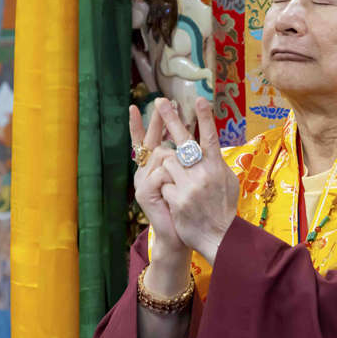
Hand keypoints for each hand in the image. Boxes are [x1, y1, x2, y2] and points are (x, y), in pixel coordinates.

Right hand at [129, 102, 189, 267]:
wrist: (183, 236)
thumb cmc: (191, 210)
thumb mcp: (193, 181)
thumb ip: (191, 163)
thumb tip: (197, 141)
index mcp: (158, 168)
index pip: (150, 141)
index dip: (144, 124)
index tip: (139, 105)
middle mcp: (147, 172)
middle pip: (151, 140)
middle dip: (157, 120)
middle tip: (161, 101)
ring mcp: (143, 181)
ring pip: (160, 155)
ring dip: (176, 161)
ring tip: (183, 176)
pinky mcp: (144, 192)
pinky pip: (160, 173)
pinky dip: (172, 178)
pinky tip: (174, 189)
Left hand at [156, 97, 238, 264]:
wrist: (219, 237)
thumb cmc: (223, 209)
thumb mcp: (228, 183)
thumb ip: (217, 164)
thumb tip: (211, 148)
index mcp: (217, 167)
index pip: (211, 137)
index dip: (205, 117)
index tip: (199, 99)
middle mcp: (204, 173)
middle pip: (184, 140)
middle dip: (171, 118)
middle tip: (160, 101)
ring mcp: (190, 186)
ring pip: (167, 163)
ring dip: (167, 170)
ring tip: (178, 185)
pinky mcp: (178, 199)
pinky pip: (164, 185)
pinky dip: (167, 191)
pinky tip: (177, 203)